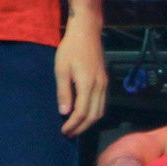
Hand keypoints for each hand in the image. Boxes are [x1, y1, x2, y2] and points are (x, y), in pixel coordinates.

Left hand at [54, 15, 107, 135]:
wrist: (87, 32)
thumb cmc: (70, 48)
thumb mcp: (61, 68)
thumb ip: (63, 92)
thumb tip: (64, 112)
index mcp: (87, 84)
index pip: (81, 112)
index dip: (73, 124)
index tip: (64, 130)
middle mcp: (99, 87)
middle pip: (93, 116)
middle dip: (81, 128)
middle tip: (69, 133)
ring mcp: (104, 85)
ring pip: (100, 112)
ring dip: (88, 123)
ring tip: (76, 127)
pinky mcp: (105, 82)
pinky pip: (102, 104)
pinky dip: (94, 114)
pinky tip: (85, 115)